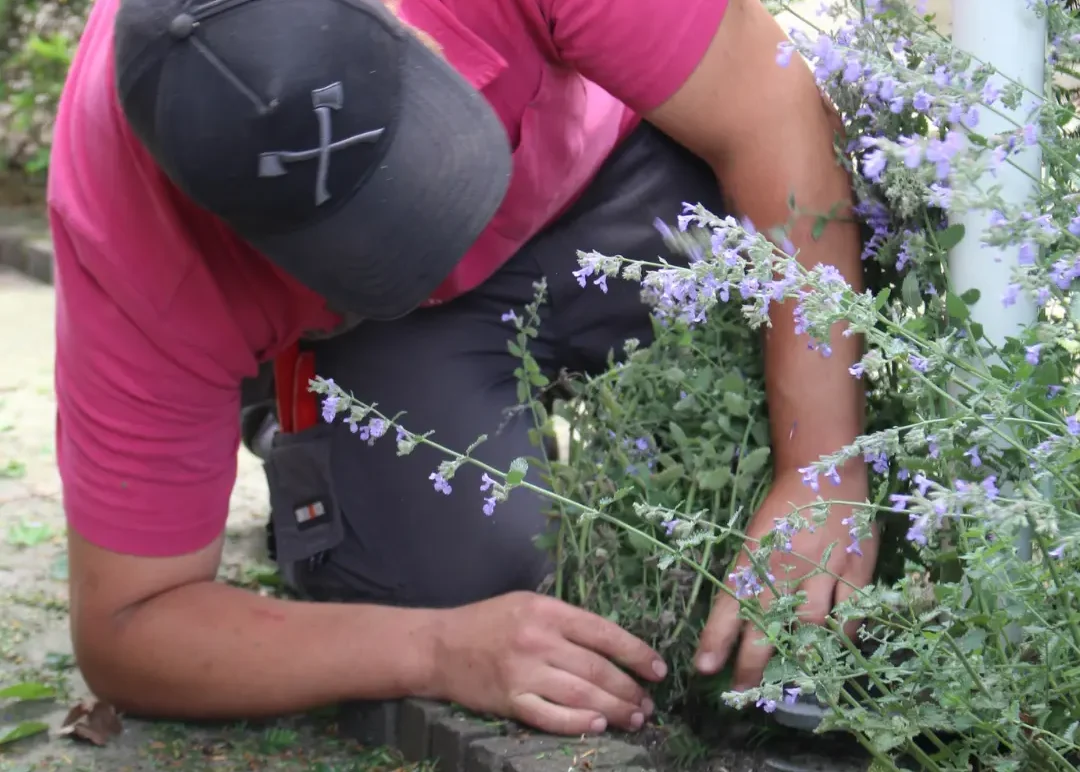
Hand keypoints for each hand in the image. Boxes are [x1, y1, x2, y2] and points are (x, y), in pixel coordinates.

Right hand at [431, 591, 666, 734]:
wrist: (439, 646)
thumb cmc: (488, 621)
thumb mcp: (528, 604)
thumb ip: (566, 621)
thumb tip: (612, 647)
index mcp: (547, 612)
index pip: (604, 633)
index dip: (636, 653)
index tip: (659, 670)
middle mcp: (539, 641)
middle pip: (597, 670)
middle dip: (630, 689)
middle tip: (648, 703)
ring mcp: (524, 673)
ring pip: (581, 696)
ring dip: (614, 710)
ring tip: (634, 718)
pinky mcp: (510, 700)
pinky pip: (552, 717)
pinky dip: (578, 724)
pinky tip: (598, 726)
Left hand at [693, 469, 877, 690]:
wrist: (822, 475)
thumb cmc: (783, 512)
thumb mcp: (755, 540)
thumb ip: (748, 578)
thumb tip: (736, 623)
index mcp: (753, 558)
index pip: (729, 605)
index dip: (716, 639)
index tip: (703, 668)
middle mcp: (783, 568)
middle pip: (766, 626)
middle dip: (753, 664)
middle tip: (743, 691)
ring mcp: (821, 571)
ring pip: (808, 626)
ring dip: (800, 659)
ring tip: (793, 683)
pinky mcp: (854, 571)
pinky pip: (849, 615)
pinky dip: (842, 637)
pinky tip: (836, 653)